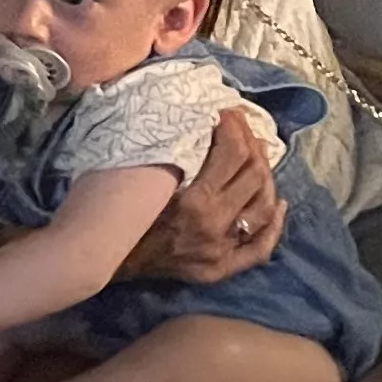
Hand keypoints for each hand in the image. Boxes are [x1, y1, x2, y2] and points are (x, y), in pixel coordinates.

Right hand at [127, 108, 282, 284]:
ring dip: (266, 177)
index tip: (226, 112)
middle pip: (254, 177)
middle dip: (251, 144)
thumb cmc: (117, 210)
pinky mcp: (221, 268)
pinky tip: (279, 204)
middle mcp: (214, 228)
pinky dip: (274, 225)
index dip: (234, 128)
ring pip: (263, 208)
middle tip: (242, 127)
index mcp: (194, 203)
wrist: (102, 259)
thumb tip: (197, 121)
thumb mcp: (140, 174)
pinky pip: (259, 248)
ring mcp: (221, 251)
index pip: (232, 156)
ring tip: (258, 156)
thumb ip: (171, 151)